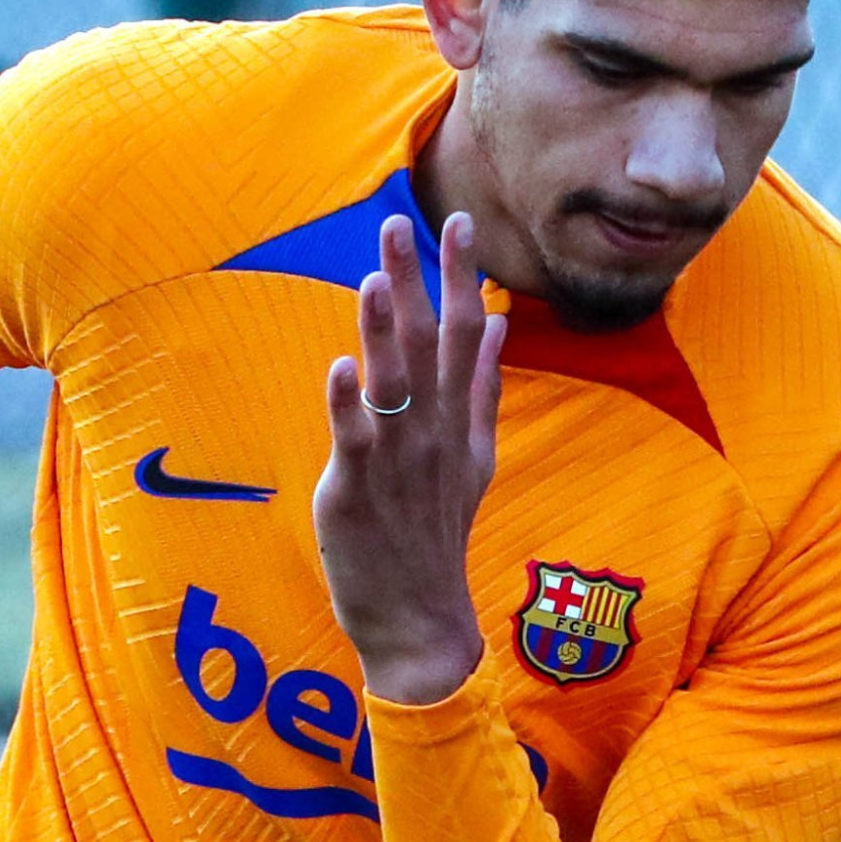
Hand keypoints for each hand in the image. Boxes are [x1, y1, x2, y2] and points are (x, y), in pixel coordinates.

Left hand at [314, 208, 505, 705]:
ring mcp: (398, 461)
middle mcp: (435, 433)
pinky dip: (349, 404)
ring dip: (382, 330)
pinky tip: (341, 366)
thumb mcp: (475, 457)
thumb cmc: (435, 534)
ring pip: (393, 382)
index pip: (467, 333)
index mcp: (460, 420)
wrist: (421, 618)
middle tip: (398, 223)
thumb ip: (482, 389)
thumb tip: (499, 325)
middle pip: (428, 344)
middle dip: (415, 282)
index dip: (462, 277)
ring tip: (373, 278)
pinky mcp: (358, 491)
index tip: (459, 222)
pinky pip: (356, 439)